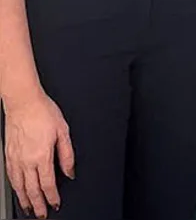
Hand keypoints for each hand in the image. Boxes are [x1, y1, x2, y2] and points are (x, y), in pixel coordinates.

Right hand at [3, 92, 74, 218]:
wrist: (23, 102)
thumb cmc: (43, 112)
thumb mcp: (63, 131)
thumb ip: (67, 154)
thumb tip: (70, 171)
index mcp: (42, 155)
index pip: (47, 184)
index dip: (52, 197)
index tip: (55, 204)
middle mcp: (27, 161)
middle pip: (33, 190)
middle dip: (39, 205)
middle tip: (43, 214)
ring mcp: (16, 159)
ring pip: (19, 187)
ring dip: (25, 200)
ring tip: (29, 209)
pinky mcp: (9, 155)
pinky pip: (11, 177)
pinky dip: (15, 188)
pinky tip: (18, 191)